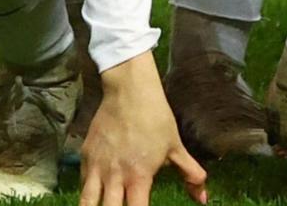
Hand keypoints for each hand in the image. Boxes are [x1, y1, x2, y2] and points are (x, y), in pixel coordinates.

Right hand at [78, 58, 207, 205]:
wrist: (129, 91)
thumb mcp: (176, 147)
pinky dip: (88, 194)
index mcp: (139, 177)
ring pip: (87, 202)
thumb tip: (203, 198)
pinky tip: (96, 197)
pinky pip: (82, 184)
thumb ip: (191, 175)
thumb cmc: (155, 118)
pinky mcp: (86, 156)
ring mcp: (97, 166)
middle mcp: (115, 175)